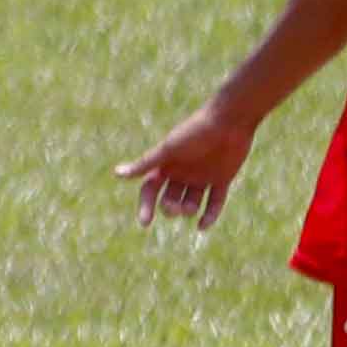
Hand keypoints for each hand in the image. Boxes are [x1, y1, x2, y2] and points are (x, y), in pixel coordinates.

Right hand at [117, 104, 255, 227]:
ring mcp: (202, 177)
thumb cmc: (195, 132)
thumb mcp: (168, 150)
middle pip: (169, 199)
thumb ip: (145, 164)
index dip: (146, 205)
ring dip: (187, 211)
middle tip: (174, 208)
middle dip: (169, 208)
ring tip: (190, 209)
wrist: (229, 120)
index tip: (145, 222)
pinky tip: (202, 226)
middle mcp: (182, 172)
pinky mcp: (222, 179)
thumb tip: (116, 173)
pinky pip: (215, 202)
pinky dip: (210, 216)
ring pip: (191, 203)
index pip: (150, 189)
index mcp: (166, 164)